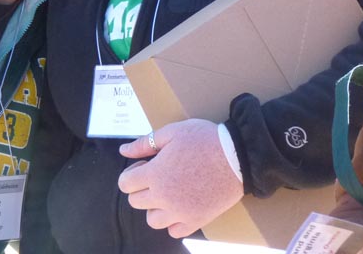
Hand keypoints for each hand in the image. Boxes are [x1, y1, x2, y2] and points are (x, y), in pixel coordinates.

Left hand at [117, 118, 244, 237]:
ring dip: (156, 207)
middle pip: (136, 202)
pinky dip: (174, 222)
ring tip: (170, 193)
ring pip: (152, 220)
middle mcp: (163, 197)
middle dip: (143, 188)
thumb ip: (146, 142)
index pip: (125, 184)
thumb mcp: (174, 132)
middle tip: (160, 175)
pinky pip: (174, 231)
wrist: (239, 155)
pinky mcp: (196, 220)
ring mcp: (179, 212)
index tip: (147, 165)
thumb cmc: (206, 140)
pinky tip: (182, 206)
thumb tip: (123, 150)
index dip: (133, 172)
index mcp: (155, 174)